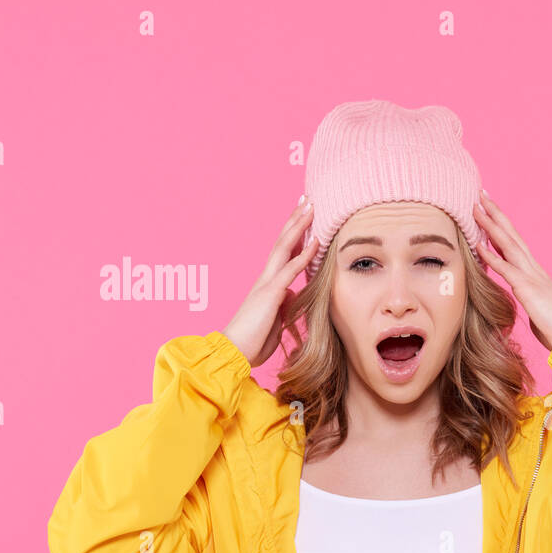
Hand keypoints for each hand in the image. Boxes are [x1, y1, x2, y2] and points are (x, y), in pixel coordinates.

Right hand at [223, 198, 318, 366]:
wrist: (235, 353)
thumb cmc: (254, 340)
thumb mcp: (276, 319)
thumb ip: (284, 304)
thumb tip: (294, 295)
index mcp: (268, 283)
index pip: (285, 252)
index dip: (295, 234)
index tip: (306, 216)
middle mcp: (266, 278)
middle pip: (283, 241)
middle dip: (295, 219)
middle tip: (306, 199)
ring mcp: (267, 283)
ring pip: (284, 247)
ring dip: (298, 226)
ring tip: (310, 206)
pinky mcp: (270, 294)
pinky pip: (290, 270)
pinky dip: (304, 254)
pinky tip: (315, 241)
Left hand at [473, 192, 551, 350]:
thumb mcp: (539, 309)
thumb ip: (530, 298)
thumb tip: (526, 299)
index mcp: (535, 273)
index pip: (515, 243)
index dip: (501, 226)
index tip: (488, 210)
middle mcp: (534, 269)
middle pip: (512, 235)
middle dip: (496, 214)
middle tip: (481, 195)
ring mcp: (532, 277)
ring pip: (509, 244)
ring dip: (491, 225)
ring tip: (476, 208)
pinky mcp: (528, 290)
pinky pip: (507, 269)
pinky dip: (492, 255)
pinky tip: (478, 244)